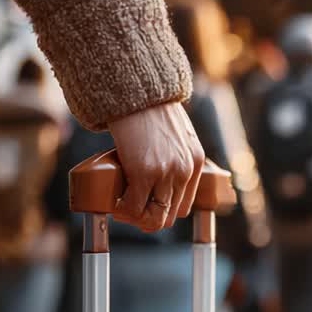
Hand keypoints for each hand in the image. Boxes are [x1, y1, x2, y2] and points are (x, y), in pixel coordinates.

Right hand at [106, 102, 203, 232]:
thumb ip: (177, 154)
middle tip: (129, 210)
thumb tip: (161, 169)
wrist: (137, 92)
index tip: (146, 205)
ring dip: (135, 219)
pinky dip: (122, 211)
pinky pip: (133, 208)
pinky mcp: (144, 172)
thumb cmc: (150, 110)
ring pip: (154, 218)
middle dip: (148, 219)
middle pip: (170, 216)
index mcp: (196, 163)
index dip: (163, 210)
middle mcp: (185, 171)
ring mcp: (166, 173)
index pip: (184, 206)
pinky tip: (115, 204)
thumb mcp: (177, 134)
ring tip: (121, 209)